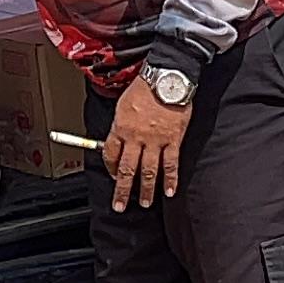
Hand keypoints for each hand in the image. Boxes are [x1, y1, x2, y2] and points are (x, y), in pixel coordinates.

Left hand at [103, 81, 188, 210]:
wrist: (167, 77)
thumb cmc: (145, 87)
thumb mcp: (123, 104)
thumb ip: (121, 124)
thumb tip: (118, 138)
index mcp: (121, 127)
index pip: (110, 154)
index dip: (110, 168)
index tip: (113, 177)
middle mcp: (136, 137)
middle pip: (127, 169)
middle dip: (122, 190)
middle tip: (120, 205)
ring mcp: (155, 141)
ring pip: (149, 171)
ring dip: (146, 190)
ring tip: (146, 203)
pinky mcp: (173, 140)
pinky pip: (171, 164)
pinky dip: (170, 180)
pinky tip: (169, 191)